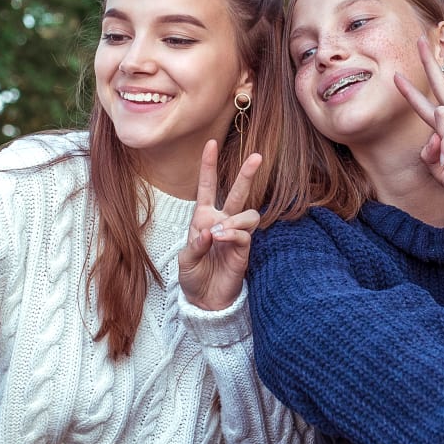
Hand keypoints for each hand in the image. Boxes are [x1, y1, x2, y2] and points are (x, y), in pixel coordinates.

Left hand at [178, 139, 262, 309]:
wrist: (204, 300)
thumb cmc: (193, 277)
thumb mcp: (185, 260)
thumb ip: (196, 244)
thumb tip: (212, 231)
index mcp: (203, 217)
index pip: (207, 186)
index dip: (208, 165)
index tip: (211, 143)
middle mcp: (222, 221)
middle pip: (237, 192)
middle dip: (247, 174)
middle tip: (258, 156)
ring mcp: (235, 235)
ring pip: (247, 214)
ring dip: (233, 220)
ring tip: (219, 234)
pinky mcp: (244, 250)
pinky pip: (245, 234)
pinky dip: (232, 234)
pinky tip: (221, 240)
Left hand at [393, 36, 443, 218]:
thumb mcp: (440, 170)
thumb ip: (428, 152)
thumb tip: (432, 134)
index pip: (429, 106)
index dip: (412, 92)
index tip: (397, 76)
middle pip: (442, 86)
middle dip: (429, 63)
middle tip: (419, 40)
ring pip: (442, 114)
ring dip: (440, 143)